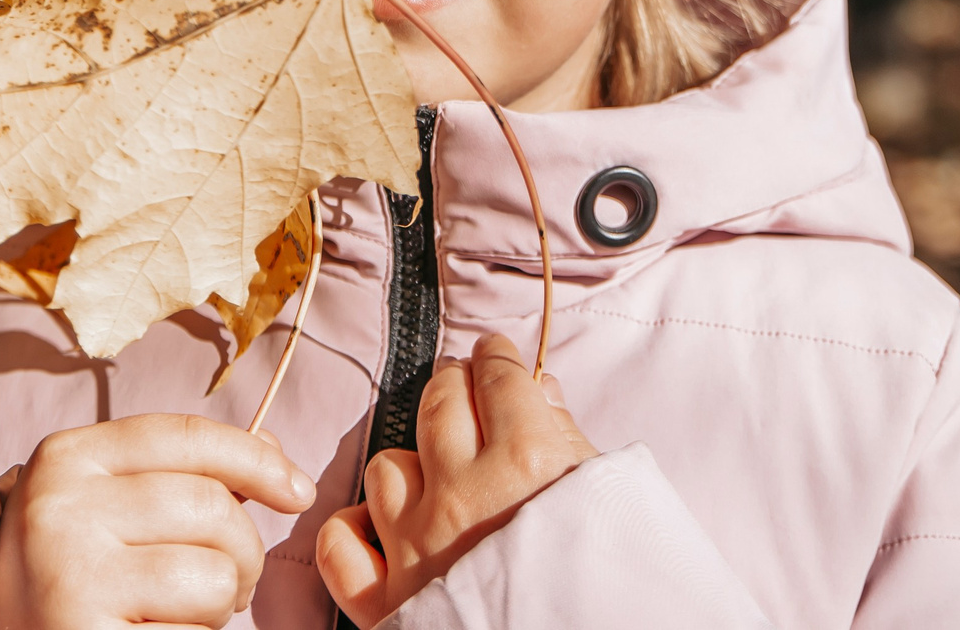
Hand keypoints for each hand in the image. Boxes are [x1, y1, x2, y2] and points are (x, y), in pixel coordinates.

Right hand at [0, 413, 317, 629]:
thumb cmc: (73, 568)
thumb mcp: (109, 502)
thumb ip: (182, 470)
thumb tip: (270, 446)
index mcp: (66, 459)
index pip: (184, 437)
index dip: (256, 459)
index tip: (296, 489)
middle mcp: (60, 510)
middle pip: (212, 508)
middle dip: (243, 551)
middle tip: (228, 583)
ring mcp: (71, 578)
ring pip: (213, 576)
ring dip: (221, 604)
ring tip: (183, 613)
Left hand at [316, 333, 597, 624]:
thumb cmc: (619, 585)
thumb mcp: (611, 500)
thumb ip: (568, 438)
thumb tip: (536, 390)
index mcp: (529, 462)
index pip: (498, 378)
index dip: (497, 359)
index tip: (495, 355)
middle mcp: (464, 494)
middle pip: (438, 404)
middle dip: (454, 388)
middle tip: (467, 391)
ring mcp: (417, 547)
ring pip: (386, 465)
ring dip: (411, 459)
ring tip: (436, 470)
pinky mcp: (389, 603)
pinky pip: (340, 546)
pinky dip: (353, 532)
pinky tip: (377, 529)